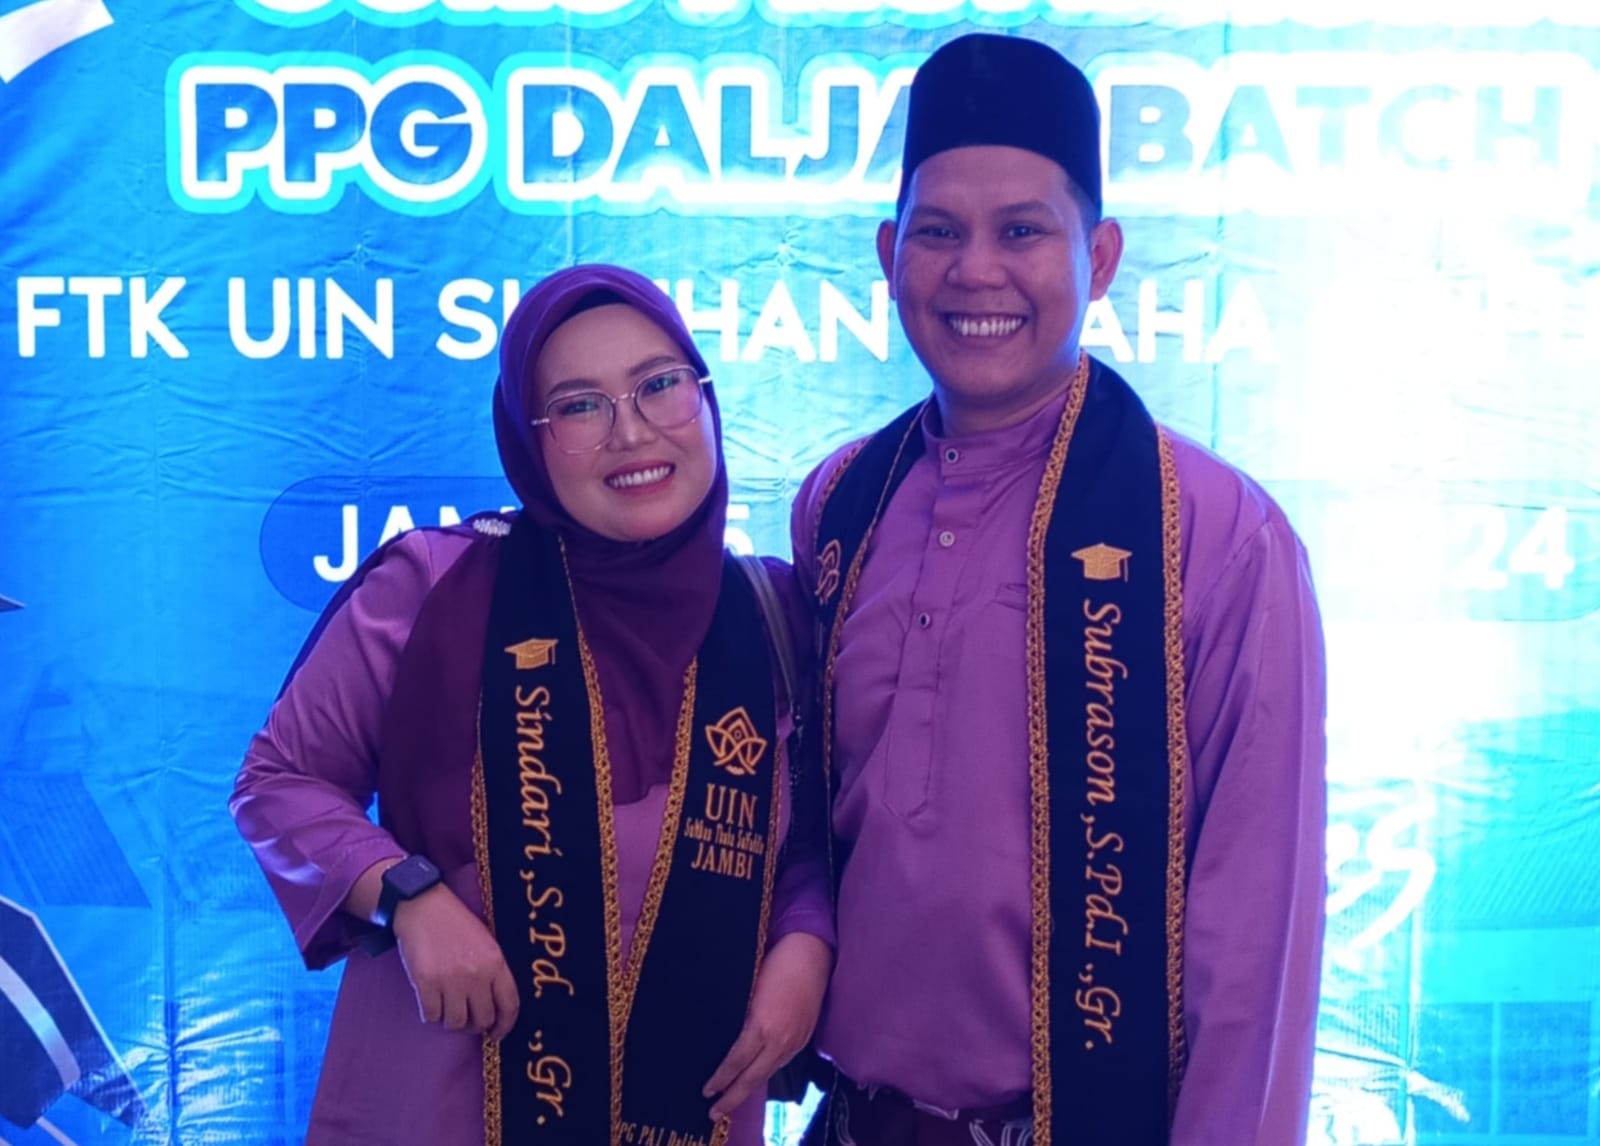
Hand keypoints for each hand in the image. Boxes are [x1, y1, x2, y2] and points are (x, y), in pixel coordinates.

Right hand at [392, 884, 519, 1039]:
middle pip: (482, 1019)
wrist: (424, 906)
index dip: (505, 1025)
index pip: (510, 1005)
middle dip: (476, 1025)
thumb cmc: (457, 924)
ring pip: (456, 1023)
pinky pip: (432, 1016)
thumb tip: (494, 1006)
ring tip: (449, 1009)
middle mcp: (476, 975)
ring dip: (453, 1021)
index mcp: (496, 962)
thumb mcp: (487, 942)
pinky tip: (432, 1001)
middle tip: (469, 1020)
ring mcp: (450, 980)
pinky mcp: (426, 983)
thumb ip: (493, 971)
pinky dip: (432, 1014)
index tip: (497, 1033)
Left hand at [703, 931, 831, 1119]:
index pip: (736, 1062)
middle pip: (753, 1078)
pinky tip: (756, 1074)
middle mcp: (780, 1040)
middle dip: (733, 1098)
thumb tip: (725, 1039)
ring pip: (769, 1073)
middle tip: (714, 1113)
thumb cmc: (774, 962)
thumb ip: (740, 1018)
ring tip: (733, 1099)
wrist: (811, 952)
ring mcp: (795, 1040)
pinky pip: (781, 1062)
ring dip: (750, 1088)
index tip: (706, 1091)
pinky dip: (766, 1072)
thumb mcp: (748, 990)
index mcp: (762, 1026)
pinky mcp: (804, 1037)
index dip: (721, 1079)